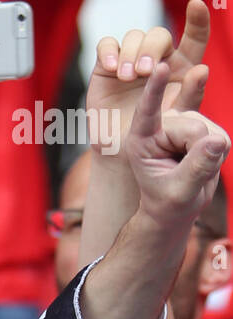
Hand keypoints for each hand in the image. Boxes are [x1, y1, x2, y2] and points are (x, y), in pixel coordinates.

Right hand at [86, 0, 210, 157]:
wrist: (122, 153)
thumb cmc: (154, 137)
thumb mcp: (176, 119)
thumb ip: (191, 95)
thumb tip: (201, 70)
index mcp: (181, 67)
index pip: (194, 37)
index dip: (197, 19)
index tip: (196, 5)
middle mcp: (157, 58)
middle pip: (158, 36)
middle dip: (151, 49)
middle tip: (144, 72)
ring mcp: (132, 59)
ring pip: (134, 37)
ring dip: (131, 53)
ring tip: (127, 77)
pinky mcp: (107, 66)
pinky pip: (107, 45)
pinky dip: (109, 51)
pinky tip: (111, 68)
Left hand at [126, 64, 229, 231]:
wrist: (176, 206)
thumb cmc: (168, 203)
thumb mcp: (179, 193)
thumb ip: (197, 168)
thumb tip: (217, 140)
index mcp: (142, 138)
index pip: (149, 111)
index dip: (156, 89)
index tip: (160, 67)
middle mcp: (161, 124)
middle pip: (194, 126)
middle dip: (198, 153)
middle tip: (186, 176)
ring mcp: (182, 121)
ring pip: (210, 129)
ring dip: (209, 155)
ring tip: (192, 171)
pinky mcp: (201, 123)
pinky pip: (221, 134)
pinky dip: (219, 152)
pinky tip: (204, 161)